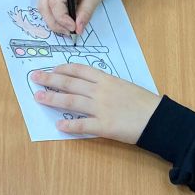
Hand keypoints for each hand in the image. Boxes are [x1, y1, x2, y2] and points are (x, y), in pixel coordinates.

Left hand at [31, 64, 160, 142]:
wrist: (159, 118)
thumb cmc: (147, 103)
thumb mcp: (127, 87)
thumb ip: (110, 87)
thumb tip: (94, 89)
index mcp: (108, 80)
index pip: (80, 70)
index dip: (64, 68)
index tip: (53, 68)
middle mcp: (101, 92)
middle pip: (70, 83)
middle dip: (50, 79)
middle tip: (35, 78)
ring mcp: (101, 109)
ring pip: (71, 102)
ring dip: (53, 99)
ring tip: (39, 98)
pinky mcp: (104, 126)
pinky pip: (82, 125)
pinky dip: (69, 126)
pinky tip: (59, 126)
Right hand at [38, 0, 110, 35]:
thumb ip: (86, 12)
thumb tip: (78, 29)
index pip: (55, 1)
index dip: (62, 19)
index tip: (73, 29)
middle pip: (44, 5)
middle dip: (55, 22)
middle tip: (69, 32)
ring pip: (42, 5)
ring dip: (53, 20)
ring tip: (68, 28)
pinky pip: (46, 3)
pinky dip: (54, 14)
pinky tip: (65, 20)